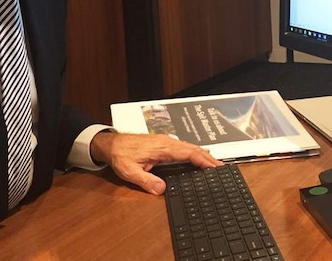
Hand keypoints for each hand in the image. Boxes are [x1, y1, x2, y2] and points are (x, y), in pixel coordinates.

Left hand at [90, 131, 222, 194]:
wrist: (110, 143)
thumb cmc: (120, 154)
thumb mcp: (130, 171)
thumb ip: (146, 180)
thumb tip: (161, 189)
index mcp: (162, 148)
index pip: (188, 153)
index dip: (203, 160)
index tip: (215, 167)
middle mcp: (166, 142)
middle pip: (193, 149)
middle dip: (208, 158)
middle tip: (222, 168)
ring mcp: (165, 142)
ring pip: (189, 146)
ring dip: (203, 154)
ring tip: (215, 163)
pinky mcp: (162, 143)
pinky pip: (183, 146)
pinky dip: (194, 152)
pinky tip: (198, 156)